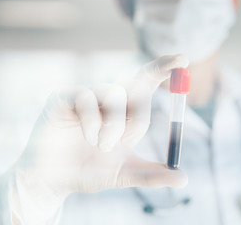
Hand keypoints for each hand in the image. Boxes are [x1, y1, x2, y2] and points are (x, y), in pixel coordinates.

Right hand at [8, 55, 188, 223]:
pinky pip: (87, 99)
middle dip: (139, 118)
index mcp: (125, 108)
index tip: (183, 59)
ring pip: (115, 94)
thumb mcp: (127, 173)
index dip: (164, 67)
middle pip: (137, 85)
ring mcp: (86, 94)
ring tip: (102, 146)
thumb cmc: (91, 171)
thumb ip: (154, 175)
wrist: (56, 181)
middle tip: (127, 142)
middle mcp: (108, 96)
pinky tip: (86, 138)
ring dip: (114, 127)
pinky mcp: (64, 96)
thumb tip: (184, 180)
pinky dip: (93, 125)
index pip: (147, 80)